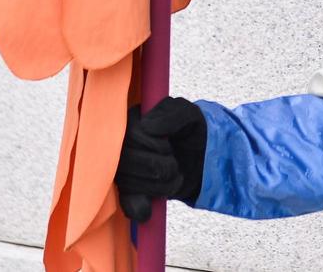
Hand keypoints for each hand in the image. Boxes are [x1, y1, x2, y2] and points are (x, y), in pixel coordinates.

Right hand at [114, 96, 207, 222]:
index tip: (169, 144)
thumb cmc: (192, 130)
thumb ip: (171, 114)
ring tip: (175, 176)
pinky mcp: (130, 191)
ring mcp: (124, 169)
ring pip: (129, 182)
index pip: (131, 135)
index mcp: (131, 120)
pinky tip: (150, 209)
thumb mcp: (189, 115)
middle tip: (174, 162)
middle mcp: (121, 144)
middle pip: (127, 160)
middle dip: (159, 165)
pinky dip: (139, 207)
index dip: (154, 144)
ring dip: (160, 184)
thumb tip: (146, 127)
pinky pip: (126, 202)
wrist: (201, 158)